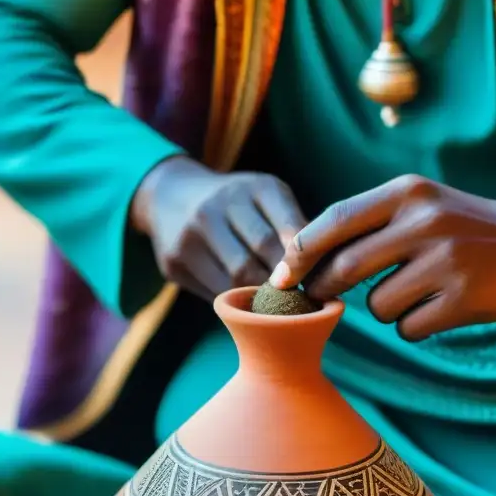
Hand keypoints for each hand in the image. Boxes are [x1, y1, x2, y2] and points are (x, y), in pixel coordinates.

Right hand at [131, 156, 306, 301]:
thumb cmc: (237, 203)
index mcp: (253, 188)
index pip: (288, 230)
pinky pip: (214, 291)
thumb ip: (293, 227)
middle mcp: (216, 207)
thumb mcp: (267, 198)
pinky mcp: (174, 262)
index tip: (314, 282)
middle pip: (260, 259)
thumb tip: (325, 268)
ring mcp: (190, 235)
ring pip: (236, 280)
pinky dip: (235, 301)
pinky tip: (248, 304)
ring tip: (277, 308)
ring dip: (260, 298)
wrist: (171, 196)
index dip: (303, 262)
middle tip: (298, 302)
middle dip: (281, 284)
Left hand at [270, 175, 495, 340]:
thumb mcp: (416, 203)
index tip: (279, 277)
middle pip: (345, 267)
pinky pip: (408, 328)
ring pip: (377, 305)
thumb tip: (297, 259)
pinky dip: (413, 326)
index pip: (335, 220)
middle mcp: (425, 222)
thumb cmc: (458, 224)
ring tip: (414, 292)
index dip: (300, 253)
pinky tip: (437, 309)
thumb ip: (365, 222)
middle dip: (325, 288)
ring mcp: (445, 261)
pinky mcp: (462, 299)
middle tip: (321, 297)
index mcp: (407, 193)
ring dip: (384, 309)